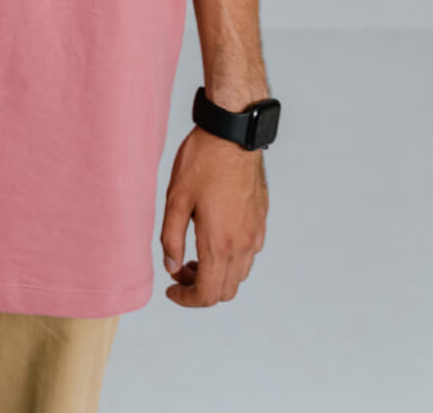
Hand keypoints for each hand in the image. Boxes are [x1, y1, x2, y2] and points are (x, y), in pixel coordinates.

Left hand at [159, 126, 267, 306]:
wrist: (232, 134)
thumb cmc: (202, 161)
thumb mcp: (176, 199)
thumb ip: (171, 239)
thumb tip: (171, 267)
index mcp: (219, 243)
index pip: (207, 294)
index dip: (186, 300)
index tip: (171, 290)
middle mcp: (243, 244)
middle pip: (225, 291)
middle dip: (200, 290)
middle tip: (179, 270)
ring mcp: (256, 233)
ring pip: (239, 275)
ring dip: (217, 276)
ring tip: (195, 255)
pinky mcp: (261, 219)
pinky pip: (250, 254)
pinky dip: (231, 260)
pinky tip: (215, 237)